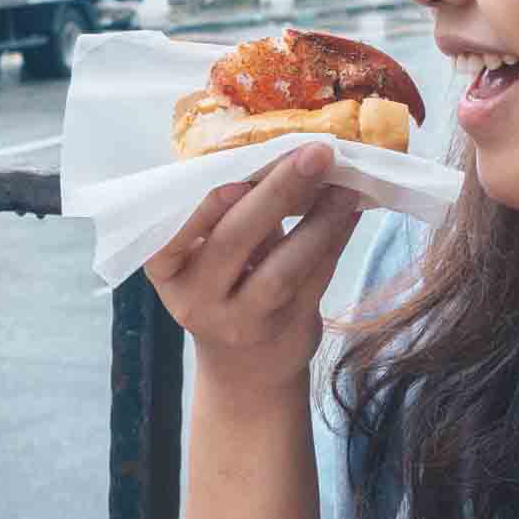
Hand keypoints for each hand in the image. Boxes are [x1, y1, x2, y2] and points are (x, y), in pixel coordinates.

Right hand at [140, 145, 363, 397]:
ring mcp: (241, 320)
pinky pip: (315, 279)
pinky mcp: (285, 330)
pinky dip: (336, 241)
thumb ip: (236, 211)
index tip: (236, 180)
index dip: (205, 209)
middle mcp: (196, 298)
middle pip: (234, 242)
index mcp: (167, 268)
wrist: (246, 367)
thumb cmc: (226, 287)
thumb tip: (285, 151)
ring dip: (319, 220)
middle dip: (276, 193)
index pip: (174, 236)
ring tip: (345, 184)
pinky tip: (351, 211)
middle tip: (314, 154)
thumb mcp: (212, 253)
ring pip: (282, 268)